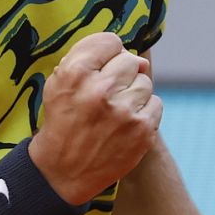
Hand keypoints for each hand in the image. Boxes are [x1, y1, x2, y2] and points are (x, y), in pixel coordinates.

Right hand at [29, 32, 162, 204]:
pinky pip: (155, 103)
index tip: (103, 66)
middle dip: (121, 74)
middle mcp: (99, 90)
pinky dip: (144, 112)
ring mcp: (123, 111)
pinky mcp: (142, 130)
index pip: (110, 41)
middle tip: (107, 93)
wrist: (62, 173)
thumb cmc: (62, 122)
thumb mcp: (58, 84)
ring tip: (115, 111)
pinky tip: (126, 123)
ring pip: (145, 82)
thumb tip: (130, 52)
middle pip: (130, 60)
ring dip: (133, 93)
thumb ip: (87, 59)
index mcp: (75, 74)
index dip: (107, 53)